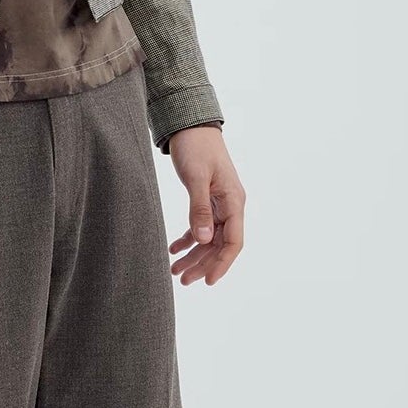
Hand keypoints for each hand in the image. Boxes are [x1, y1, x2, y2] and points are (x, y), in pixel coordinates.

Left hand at [165, 127, 244, 286]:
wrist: (192, 125)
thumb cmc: (196, 147)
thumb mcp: (196, 177)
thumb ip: (199, 208)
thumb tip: (202, 239)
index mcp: (234, 201)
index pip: (233, 242)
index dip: (222, 264)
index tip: (207, 281)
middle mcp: (230, 206)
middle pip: (219, 245)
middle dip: (202, 264)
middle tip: (182, 281)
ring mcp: (219, 204)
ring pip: (208, 239)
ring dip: (193, 256)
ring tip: (175, 271)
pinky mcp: (206, 200)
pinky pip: (200, 227)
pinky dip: (187, 240)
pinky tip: (173, 250)